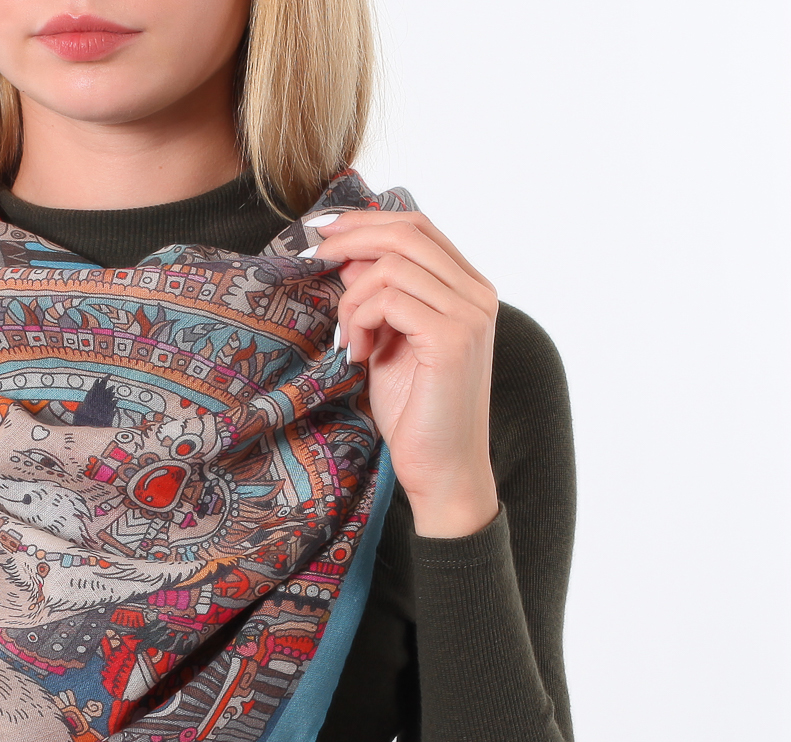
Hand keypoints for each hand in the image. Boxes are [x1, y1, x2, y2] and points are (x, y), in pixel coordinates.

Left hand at [302, 210, 499, 537]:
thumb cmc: (415, 414)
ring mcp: (469, 314)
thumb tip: (348, 255)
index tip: (323, 233)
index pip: (419, 228)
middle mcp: (477, 294)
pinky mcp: (452, 339)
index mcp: (468, 290)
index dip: (367, 222)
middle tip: (312, 258)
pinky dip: (360, 321)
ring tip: (348, 341)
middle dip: (351, 238)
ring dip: (351, 300)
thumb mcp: (388, 343)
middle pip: (408, 231)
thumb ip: (377, 299)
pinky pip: (389, 300)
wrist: (442, 470)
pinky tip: (357, 356)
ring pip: (391, 266)